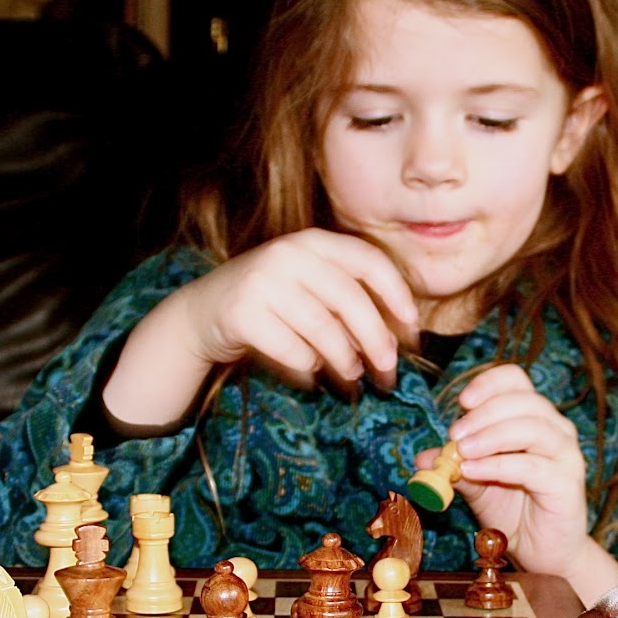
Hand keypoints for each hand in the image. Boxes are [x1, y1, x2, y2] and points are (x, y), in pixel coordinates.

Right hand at [179, 229, 419, 388]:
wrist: (204, 312)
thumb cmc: (273, 303)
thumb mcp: (311, 286)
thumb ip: (350, 301)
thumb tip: (400, 340)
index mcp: (314, 241)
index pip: (368, 260)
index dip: (396, 294)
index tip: (412, 328)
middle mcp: (289, 253)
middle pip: (350, 300)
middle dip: (377, 341)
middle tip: (389, 371)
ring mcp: (262, 281)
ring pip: (323, 329)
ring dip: (344, 360)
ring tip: (351, 376)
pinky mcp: (242, 313)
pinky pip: (292, 350)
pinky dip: (308, 369)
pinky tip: (311, 377)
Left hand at [425, 364, 601, 580]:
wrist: (542, 553)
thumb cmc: (513, 512)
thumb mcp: (475, 484)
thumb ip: (453, 466)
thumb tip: (423, 459)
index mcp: (533, 418)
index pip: (516, 380)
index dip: (488, 384)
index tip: (462, 402)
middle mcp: (555, 429)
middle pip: (523, 399)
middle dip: (483, 413)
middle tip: (455, 434)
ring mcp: (565, 454)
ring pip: (532, 427)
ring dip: (491, 435)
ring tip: (463, 452)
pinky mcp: (567, 482)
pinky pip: (532, 466)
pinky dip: (498, 464)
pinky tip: (474, 471)